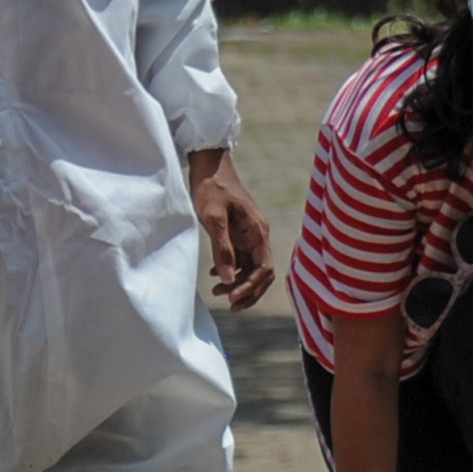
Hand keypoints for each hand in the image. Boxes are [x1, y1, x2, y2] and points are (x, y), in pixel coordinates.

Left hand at [186, 147, 276, 310]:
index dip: (251, 287)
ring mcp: (250, 235)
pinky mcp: (239, 233)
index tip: (232, 298)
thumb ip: (222, 249)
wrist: (208, 165)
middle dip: (248, 291)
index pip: (265, 268)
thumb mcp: (214, 218)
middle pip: (262, 273)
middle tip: (229, 306)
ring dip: (238, 284)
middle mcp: (258, 235)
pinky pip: (241, 259)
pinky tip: (215, 276)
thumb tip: (228, 279)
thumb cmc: (211, 188)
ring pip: (251, 268)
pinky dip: (231, 271)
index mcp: (258, 231)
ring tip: (217, 293)